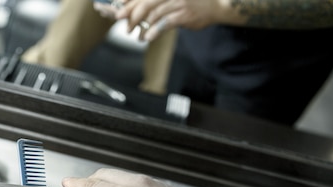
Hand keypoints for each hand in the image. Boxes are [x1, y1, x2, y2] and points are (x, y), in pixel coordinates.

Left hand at [115, 0, 229, 40]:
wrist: (215, 5)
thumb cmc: (190, 2)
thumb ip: (155, 3)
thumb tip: (132, 11)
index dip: (128, 2)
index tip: (117, 10)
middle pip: (145, 3)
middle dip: (132, 15)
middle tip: (125, 25)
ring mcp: (178, 2)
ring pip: (154, 14)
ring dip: (143, 26)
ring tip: (138, 36)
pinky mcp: (184, 14)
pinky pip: (165, 23)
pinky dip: (155, 31)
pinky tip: (148, 37)